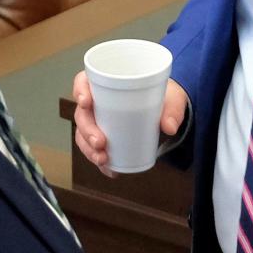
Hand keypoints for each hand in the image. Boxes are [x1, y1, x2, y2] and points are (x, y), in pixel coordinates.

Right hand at [72, 71, 187, 175]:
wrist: (166, 111)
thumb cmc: (163, 96)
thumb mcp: (171, 98)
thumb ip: (172, 109)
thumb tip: (170, 127)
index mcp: (106, 83)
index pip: (83, 82)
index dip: (80, 91)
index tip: (86, 102)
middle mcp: (97, 103)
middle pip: (82, 114)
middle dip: (87, 130)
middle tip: (100, 142)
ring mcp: (98, 122)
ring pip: (83, 135)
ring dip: (89, 150)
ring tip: (103, 159)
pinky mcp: (104, 138)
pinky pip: (95, 151)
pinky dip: (101, 162)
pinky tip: (110, 170)